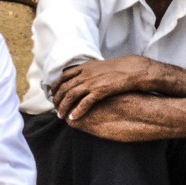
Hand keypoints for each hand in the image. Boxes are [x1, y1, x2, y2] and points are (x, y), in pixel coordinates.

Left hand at [49, 54, 175, 122]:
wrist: (132, 70)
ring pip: (71, 96)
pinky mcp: (100, 91)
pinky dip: (77, 110)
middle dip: (57, 100)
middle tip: (55, 109)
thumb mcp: (98, 66)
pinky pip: (85, 103)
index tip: (52, 95)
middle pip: (64, 88)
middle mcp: (85, 74)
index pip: (63, 77)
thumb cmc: (117, 69)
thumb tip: (79, 77)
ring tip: (61, 116)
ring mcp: (91, 82)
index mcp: (84, 68)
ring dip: (64, 107)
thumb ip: (87, 71)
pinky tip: (73, 118)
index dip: (56, 87)